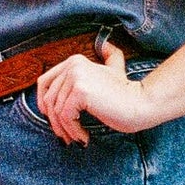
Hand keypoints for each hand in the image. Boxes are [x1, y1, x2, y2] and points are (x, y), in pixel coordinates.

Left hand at [35, 43, 155, 144]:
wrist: (141, 103)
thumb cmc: (126, 93)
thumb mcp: (114, 70)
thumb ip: (109, 57)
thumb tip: (106, 45)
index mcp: (74, 61)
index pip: (44, 82)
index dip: (42, 103)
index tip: (52, 120)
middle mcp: (73, 65)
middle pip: (48, 99)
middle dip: (55, 122)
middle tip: (65, 137)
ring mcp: (76, 76)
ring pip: (56, 111)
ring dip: (65, 130)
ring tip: (76, 139)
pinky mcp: (80, 91)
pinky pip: (66, 117)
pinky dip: (73, 131)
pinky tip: (84, 138)